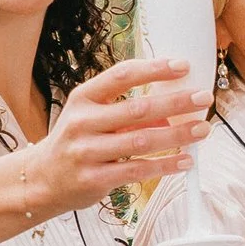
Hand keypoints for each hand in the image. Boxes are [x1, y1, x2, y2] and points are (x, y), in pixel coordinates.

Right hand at [37, 58, 208, 211]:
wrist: (41, 180)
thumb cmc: (75, 142)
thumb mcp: (91, 117)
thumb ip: (126, 110)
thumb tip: (173, 107)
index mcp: (83, 98)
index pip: (122, 75)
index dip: (154, 69)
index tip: (183, 66)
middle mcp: (83, 122)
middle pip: (138, 108)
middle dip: (176, 102)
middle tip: (204, 98)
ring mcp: (87, 151)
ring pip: (141, 141)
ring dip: (177, 135)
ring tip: (202, 129)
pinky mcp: (94, 179)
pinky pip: (137, 170)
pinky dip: (166, 165)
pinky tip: (186, 161)